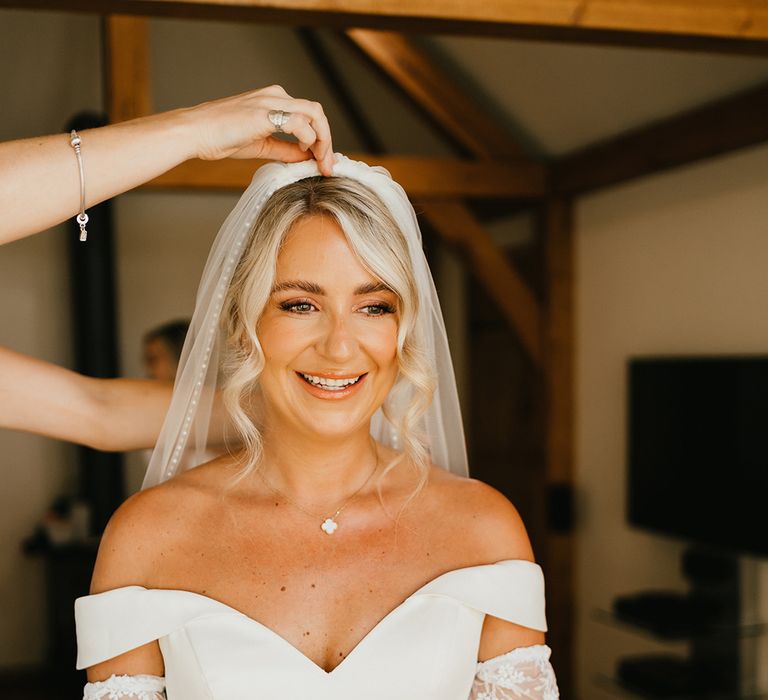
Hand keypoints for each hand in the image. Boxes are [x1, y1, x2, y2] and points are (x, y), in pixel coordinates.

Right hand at [184, 85, 334, 175]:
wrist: (195, 132)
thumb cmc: (220, 137)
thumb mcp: (261, 145)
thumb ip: (286, 150)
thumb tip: (307, 158)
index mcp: (273, 100)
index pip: (308, 115)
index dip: (321, 139)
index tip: (323, 162)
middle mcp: (275, 96)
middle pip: (316, 112)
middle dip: (327, 140)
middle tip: (328, 165)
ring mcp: (270, 101)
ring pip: (314, 114)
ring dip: (323, 140)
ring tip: (321, 162)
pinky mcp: (264, 113)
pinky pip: (299, 123)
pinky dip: (309, 140)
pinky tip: (305, 153)